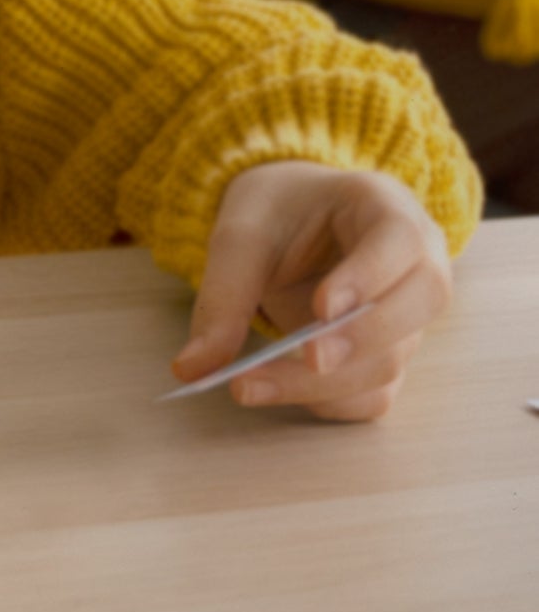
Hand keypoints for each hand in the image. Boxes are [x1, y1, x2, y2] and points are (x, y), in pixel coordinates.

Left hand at [172, 162, 452, 421]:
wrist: (288, 219)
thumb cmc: (275, 216)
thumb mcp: (240, 238)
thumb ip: (222, 298)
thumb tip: (191, 370)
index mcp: (384, 207)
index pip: (400, 241)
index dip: (368, 277)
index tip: (323, 307)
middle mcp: (415, 260)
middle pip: (420, 304)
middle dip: (360, 339)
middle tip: (307, 358)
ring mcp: (407, 315)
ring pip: (392, 359)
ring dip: (325, 384)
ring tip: (249, 386)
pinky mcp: (385, 356)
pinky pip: (375, 394)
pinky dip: (331, 403)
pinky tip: (278, 393)